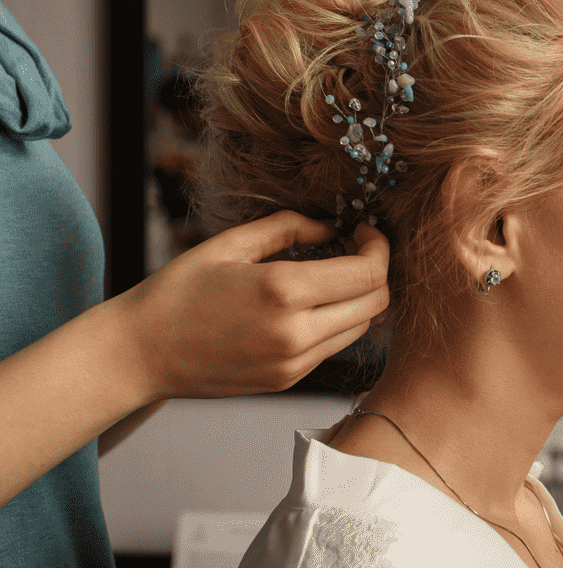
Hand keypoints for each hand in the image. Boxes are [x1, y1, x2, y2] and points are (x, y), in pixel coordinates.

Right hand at [109, 211, 389, 402]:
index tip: (365, 230)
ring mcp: (294, 363)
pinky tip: (313, 302)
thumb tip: (332, 227)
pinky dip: (337, 321)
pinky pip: (333, 347)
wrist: (139, 354)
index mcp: (283, 291)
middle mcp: (296, 333)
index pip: (368, 272)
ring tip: (335, 273)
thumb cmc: (178, 291)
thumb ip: (289, 228)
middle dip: (378, 271)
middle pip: (376, 303)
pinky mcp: (288, 381)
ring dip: (360, 298)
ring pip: (361, 328)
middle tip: (357, 248)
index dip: (379, 247)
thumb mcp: (231, 244)